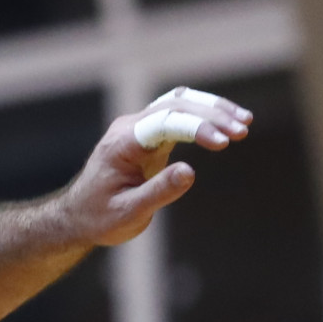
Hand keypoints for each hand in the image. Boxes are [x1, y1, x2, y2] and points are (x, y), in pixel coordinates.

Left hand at [61, 87, 251, 247]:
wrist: (77, 217)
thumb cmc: (98, 218)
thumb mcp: (127, 213)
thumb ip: (158, 192)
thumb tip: (189, 172)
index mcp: (121, 143)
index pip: (165, 122)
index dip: (197, 127)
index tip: (224, 142)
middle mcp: (129, 128)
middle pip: (176, 105)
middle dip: (211, 114)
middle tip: (242, 130)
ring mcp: (138, 128)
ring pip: (180, 103)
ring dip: (212, 110)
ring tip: (244, 123)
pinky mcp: (149, 134)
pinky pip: (180, 114)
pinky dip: (205, 117)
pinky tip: (230, 126)